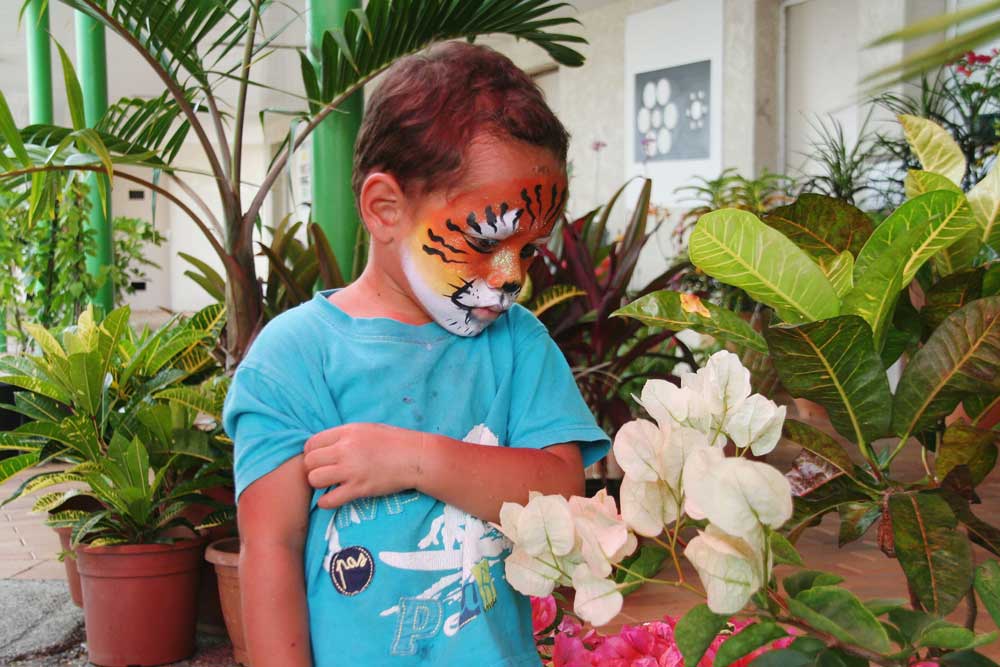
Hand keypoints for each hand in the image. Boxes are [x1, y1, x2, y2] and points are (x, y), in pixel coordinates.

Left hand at [303, 423, 423, 509]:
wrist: (415, 457)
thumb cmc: (395, 442)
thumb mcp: (367, 429)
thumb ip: (345, 436)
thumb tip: (326, 445)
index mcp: (347, 432)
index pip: (312, 443)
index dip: (312, 453)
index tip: (320, 460)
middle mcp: (345, 449)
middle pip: (309, 461)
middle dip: (313, 469)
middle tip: (325, 473)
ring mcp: (351, 469)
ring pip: (314, 479)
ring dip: (319, 484)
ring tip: (329, 485)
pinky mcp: (359, 488)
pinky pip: (329, 499)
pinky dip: (326, 502)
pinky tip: (332, 499)